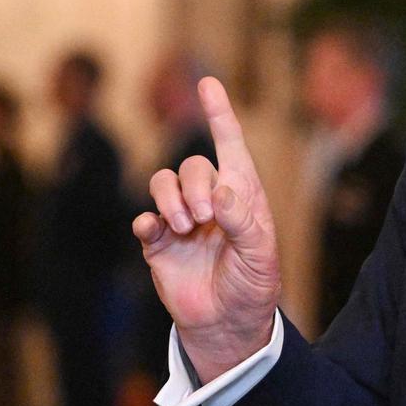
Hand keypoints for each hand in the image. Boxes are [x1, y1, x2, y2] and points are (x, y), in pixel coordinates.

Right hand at [132, 77, 279, 382]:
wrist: (228, 322)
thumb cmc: (253, 283)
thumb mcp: (261, 255)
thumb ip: (243, 222)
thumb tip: (221, 193)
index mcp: (243, 194)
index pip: (230, 145)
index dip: (219, 114)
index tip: (207, 83)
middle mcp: (211, 199)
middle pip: (191, 166)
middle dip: (194, 185)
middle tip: (205, 217)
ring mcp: (182, 219)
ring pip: (162, 183)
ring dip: (170, 199)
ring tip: (185, 227)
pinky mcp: (159, 242)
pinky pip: (144, 219)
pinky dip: (147, 221)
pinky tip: (157, 232)